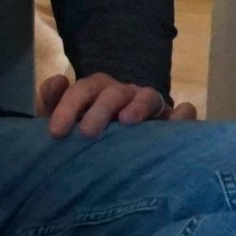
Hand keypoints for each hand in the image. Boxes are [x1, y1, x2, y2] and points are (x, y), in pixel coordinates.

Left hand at [38, 72, 196, 138]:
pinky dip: (182, 114)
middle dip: (100, 109)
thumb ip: (52, 103)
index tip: (56, 132)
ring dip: (138, 105)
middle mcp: (123, 95)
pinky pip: (183, 113)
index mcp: (96, 92)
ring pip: (147, 96)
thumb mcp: (64, 121)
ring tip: (127, 122)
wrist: (115, 154)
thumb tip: (58, 81)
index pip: (83, 90)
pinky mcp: (171, 122)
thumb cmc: (85, 134)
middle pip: (114, 92)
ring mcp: (149, 107)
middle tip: (87, 132)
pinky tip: (176, 123)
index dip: (69, 107)